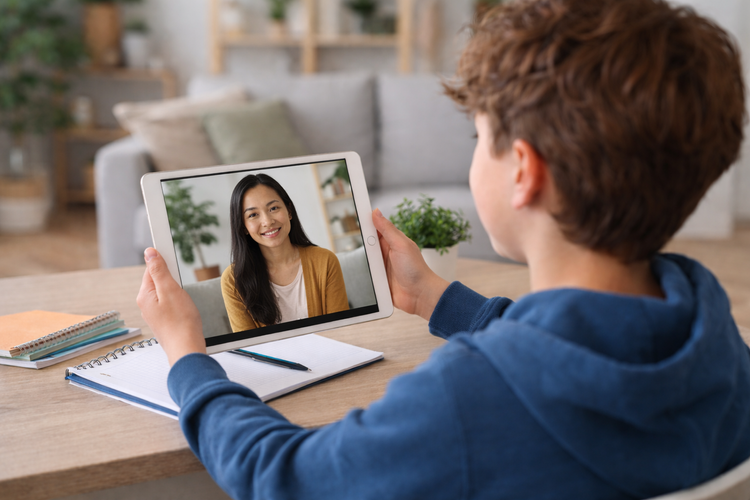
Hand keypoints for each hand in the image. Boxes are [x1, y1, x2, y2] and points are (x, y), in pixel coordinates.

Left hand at [136, 247, 206, 365]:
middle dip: (172, 280)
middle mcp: (146, 305)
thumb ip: (159, 271)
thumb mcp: (170, 290)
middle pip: (158, 281)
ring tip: (185, 302)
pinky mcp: (164, 321)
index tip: (170, 253)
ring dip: (177, 293)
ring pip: (165, 294)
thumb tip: (149, 253)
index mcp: (144, 295)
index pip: (150, 269)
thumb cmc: (181, 323)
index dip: (163, 261)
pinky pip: (170, 304)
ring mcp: (155, 314)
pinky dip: (179, 304)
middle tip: (182, 288)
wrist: (186, 349)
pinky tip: (186, 310)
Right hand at [372, 208, 448, 320]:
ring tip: (369, 263)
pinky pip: (365, 275)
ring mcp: (381, 267)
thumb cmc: (416, 269)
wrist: (420, 295)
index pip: (375, 227)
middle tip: (364, 245)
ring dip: (363, 261)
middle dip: (362, 243)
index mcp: (392, 241)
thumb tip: (376, 212)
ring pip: (364, 259)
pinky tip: (362, 275)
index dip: (366, 221)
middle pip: (366, 244)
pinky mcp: (377, 280)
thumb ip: (387, 229)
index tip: (355, 211)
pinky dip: (363, 274)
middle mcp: (385, 253)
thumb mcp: (401, 245)